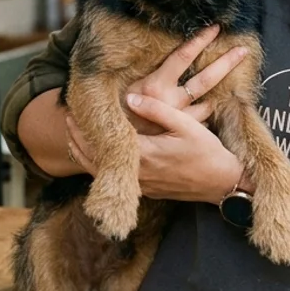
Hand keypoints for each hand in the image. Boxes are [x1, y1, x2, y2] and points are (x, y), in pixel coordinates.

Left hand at [66, 94, 240, 204]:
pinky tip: (100, 153)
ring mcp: (141, 186)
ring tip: (76, 136)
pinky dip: (101, 165)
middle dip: (78, 141)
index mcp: (144, 156)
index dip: (84, 129)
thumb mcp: (185, 125)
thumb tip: (129, 100)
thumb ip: (157, 110)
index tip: (73, 112)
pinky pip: (115, 178)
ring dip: (87, 154)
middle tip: (68, 121)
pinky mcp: (147, 190)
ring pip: (102, 173)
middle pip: (94, 161)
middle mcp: (138, 174)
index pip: (103, 143)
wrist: (222, 184)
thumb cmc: (207, 152)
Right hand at [121, 24, 248, 133]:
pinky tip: (212, 104)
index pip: (182, 57)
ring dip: (219, 89)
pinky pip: (201, 118)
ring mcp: (179, 118)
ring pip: (207, 100)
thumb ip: (142, 74)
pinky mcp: (182, 132)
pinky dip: (207, 110)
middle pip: (205, 79)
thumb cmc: (115, 112)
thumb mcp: (125, 88)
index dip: (200, 41)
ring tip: (232, 79)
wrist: (114, 146)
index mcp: (155, 85)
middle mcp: (171, 101)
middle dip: (226, 62)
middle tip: (243, 50)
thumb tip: (153, 52)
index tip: (215, 28)